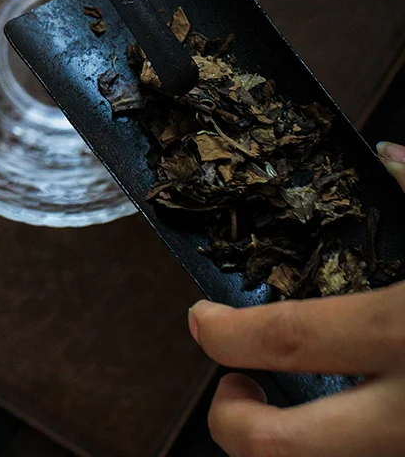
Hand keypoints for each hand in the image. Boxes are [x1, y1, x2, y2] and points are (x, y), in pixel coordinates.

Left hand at [187, 140, 404, 456]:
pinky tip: (352, 410)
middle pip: (286, 450)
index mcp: (404, 330)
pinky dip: (340, 442)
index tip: (201, 319)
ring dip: (290, 445)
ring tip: (290, 408)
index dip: (223, 334)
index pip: (284, 338)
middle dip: (233, 427)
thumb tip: (390, 157)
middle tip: (233, 392)